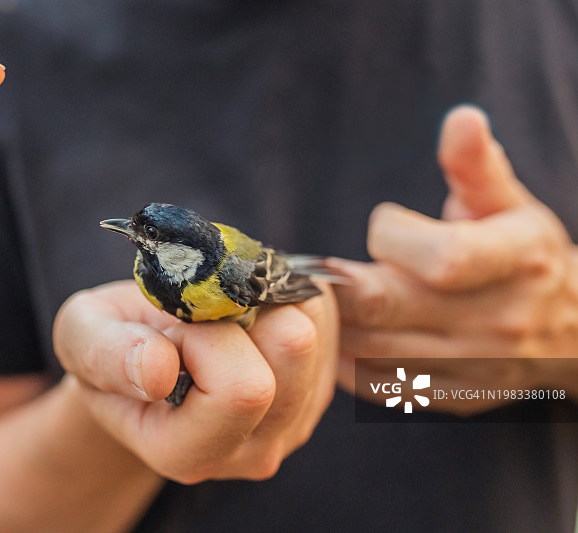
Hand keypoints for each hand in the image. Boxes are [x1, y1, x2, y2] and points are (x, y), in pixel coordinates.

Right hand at [53, 280, 337, 483]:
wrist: (140, 360)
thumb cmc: (110, 344)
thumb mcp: (81, 335)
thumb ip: (105, 354)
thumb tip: (156, 371)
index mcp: (185, 452)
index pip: (241, 389)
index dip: (206, 334)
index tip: (172, 326)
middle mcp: (249, 452)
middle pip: (292, 352)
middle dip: (246, 308)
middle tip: (204, 311)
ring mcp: (289, 426)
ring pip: (315, 332)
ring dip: (268, 301)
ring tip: (222, 313)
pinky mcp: (315, 395)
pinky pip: (327, 323)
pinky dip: (287, 300)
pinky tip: (247, 316)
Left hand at [334, 105, 577, 414]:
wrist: (568, 331)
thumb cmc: (523, 253)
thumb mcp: (507, 203)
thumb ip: (475, 165)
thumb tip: (461, 117)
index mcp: (517, 262)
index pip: (440, 258)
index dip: (393, 238)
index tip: (383, 224)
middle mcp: (499, 321)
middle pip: (388, 306)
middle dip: (342, 283)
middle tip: (319, 267)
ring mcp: (475, 366)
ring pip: (374, 347)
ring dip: (335, 321)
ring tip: (318, 298)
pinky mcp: (454, 396)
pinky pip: (381, 383)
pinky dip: (347, 361)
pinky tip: (336, 336)